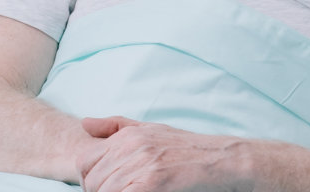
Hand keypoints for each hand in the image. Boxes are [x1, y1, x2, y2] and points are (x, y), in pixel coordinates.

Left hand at [77, 117, 254, 191]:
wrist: (225, 160)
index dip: (90, 180)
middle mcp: (130, 147)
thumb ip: (116, 127)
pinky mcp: (152, 183)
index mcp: (127, 136)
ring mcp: (141, 165)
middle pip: (93, 181)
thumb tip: (85, 123)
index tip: (104, 188)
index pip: (84, 161)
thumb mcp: (151, 130)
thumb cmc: (190, 149)